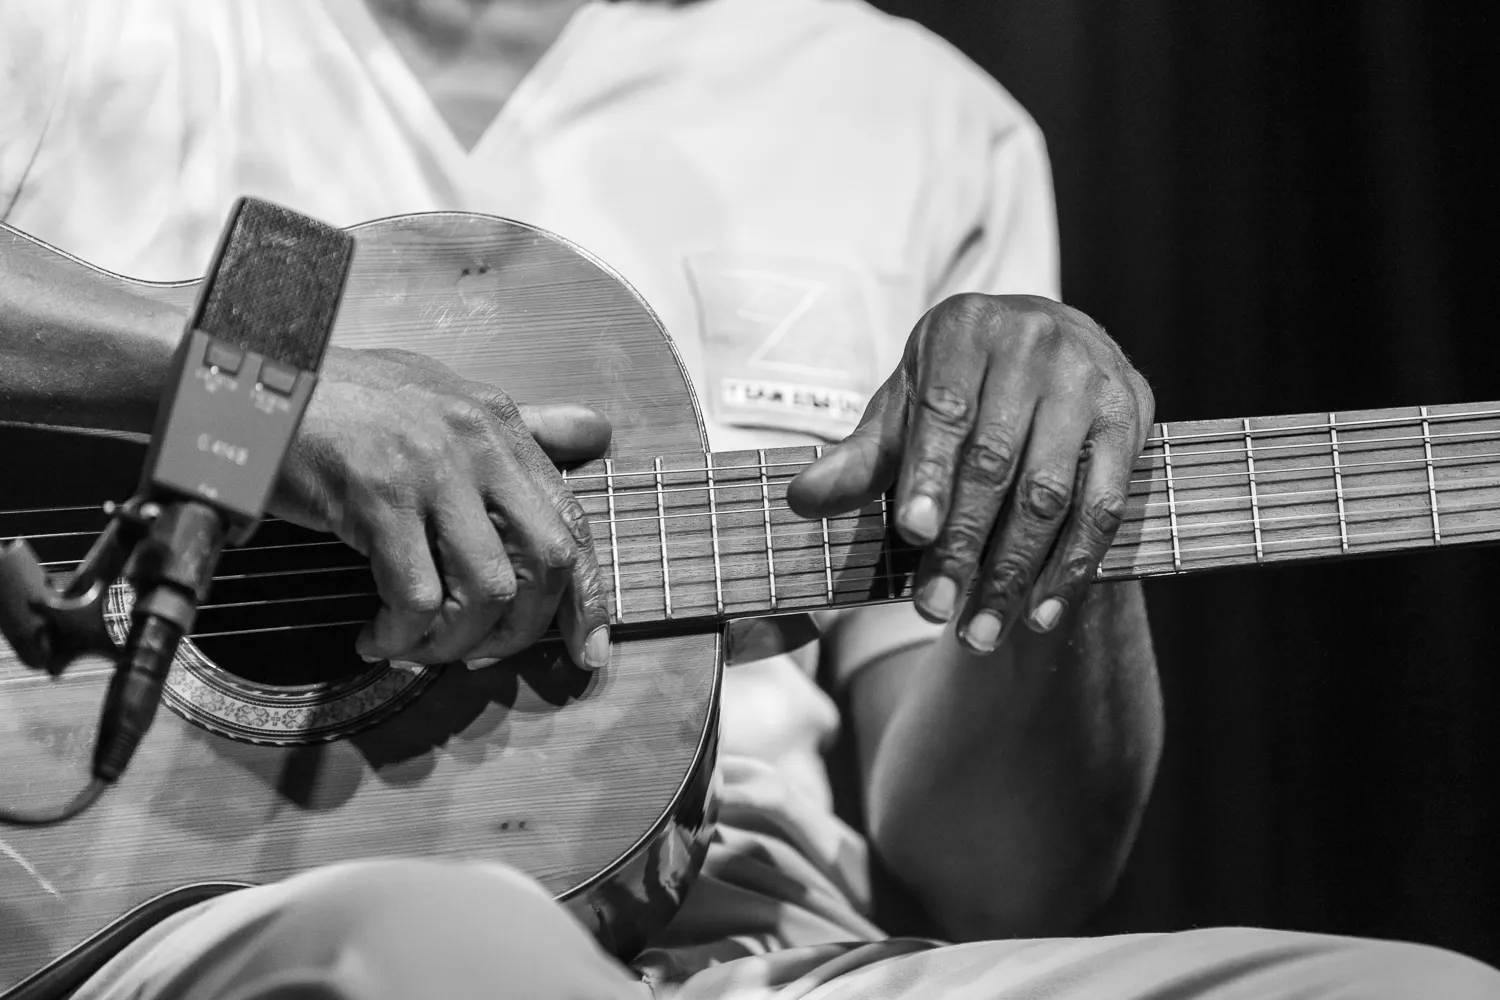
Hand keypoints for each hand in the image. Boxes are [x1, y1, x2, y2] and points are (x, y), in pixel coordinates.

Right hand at [270, 346, 611, 669]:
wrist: (252, 376)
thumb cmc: (344, 395)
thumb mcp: (443, 394)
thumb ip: (523, 426)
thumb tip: (596, 433)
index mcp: (499, 422)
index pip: (571, 519)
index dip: (587, 594)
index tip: (585, 647)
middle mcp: (477, 442)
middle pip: (547, 562)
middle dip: (524, 627)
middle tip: (483, 654)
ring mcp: (430, 469)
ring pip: (487, 590)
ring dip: (456, 640)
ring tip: (417, 646)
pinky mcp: (376, 498)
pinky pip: (414, 597)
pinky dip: (401, 634)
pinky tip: (376, 635)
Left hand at [788, 294, 1152, 653]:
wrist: (1049, 348)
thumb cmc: (960, 387)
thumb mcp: (906, 408)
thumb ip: (863, 456)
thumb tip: (803, 498)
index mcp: (966, 328)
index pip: (946, 413)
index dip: (929, 477)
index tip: (911, 536)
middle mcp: (1036, 342)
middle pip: (997, 462)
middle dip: (963, 545)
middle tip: (933, 610)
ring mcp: (1092, 378)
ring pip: (1051, 494)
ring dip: (1014, 572)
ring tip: (980, 631)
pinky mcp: (1134, 415)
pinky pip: (1104, 508)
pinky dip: (1071, 568)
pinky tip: (1040, 615)